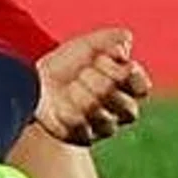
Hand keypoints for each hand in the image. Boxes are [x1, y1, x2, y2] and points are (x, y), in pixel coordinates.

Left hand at [35, 27, 152, 145]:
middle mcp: (120, 111)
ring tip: (70, 86)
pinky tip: (61, 103)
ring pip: (100, 113)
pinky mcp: (82, 137)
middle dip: (100, 81)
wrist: (36, 81)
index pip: (141, 87)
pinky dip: (67, 109)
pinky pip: (79, 125)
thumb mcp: (88, 45)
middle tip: (83, 72)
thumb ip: (110, 39)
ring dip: (80, 93)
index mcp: (128, 88)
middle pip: (124, 103)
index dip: (127, 73)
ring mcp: (103, 127)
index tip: (107, 59)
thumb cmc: (68, 64)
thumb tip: (125, 40)